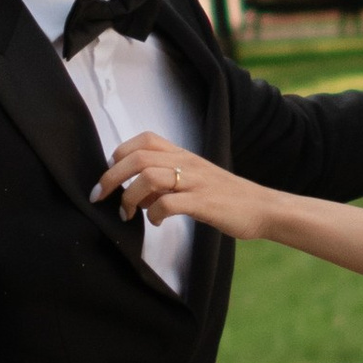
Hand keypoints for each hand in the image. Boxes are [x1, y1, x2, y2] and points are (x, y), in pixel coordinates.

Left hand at [93, 130, 272, 239]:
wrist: (263, 207)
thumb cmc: (225, 197)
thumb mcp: (194, 180)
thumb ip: (166, 183)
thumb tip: (135, 196)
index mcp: (184, 155)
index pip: (144, 140)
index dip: (119, 154)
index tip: (110, 175)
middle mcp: (187, 163)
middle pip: (137, 158)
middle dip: (110, 177)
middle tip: (100, 197)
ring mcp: (195, 181)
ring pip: (148, 177)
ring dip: (129, 197)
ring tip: (127, 214)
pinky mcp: (204, 203)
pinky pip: (168, 203)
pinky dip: (154, 214)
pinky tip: (156, 222)